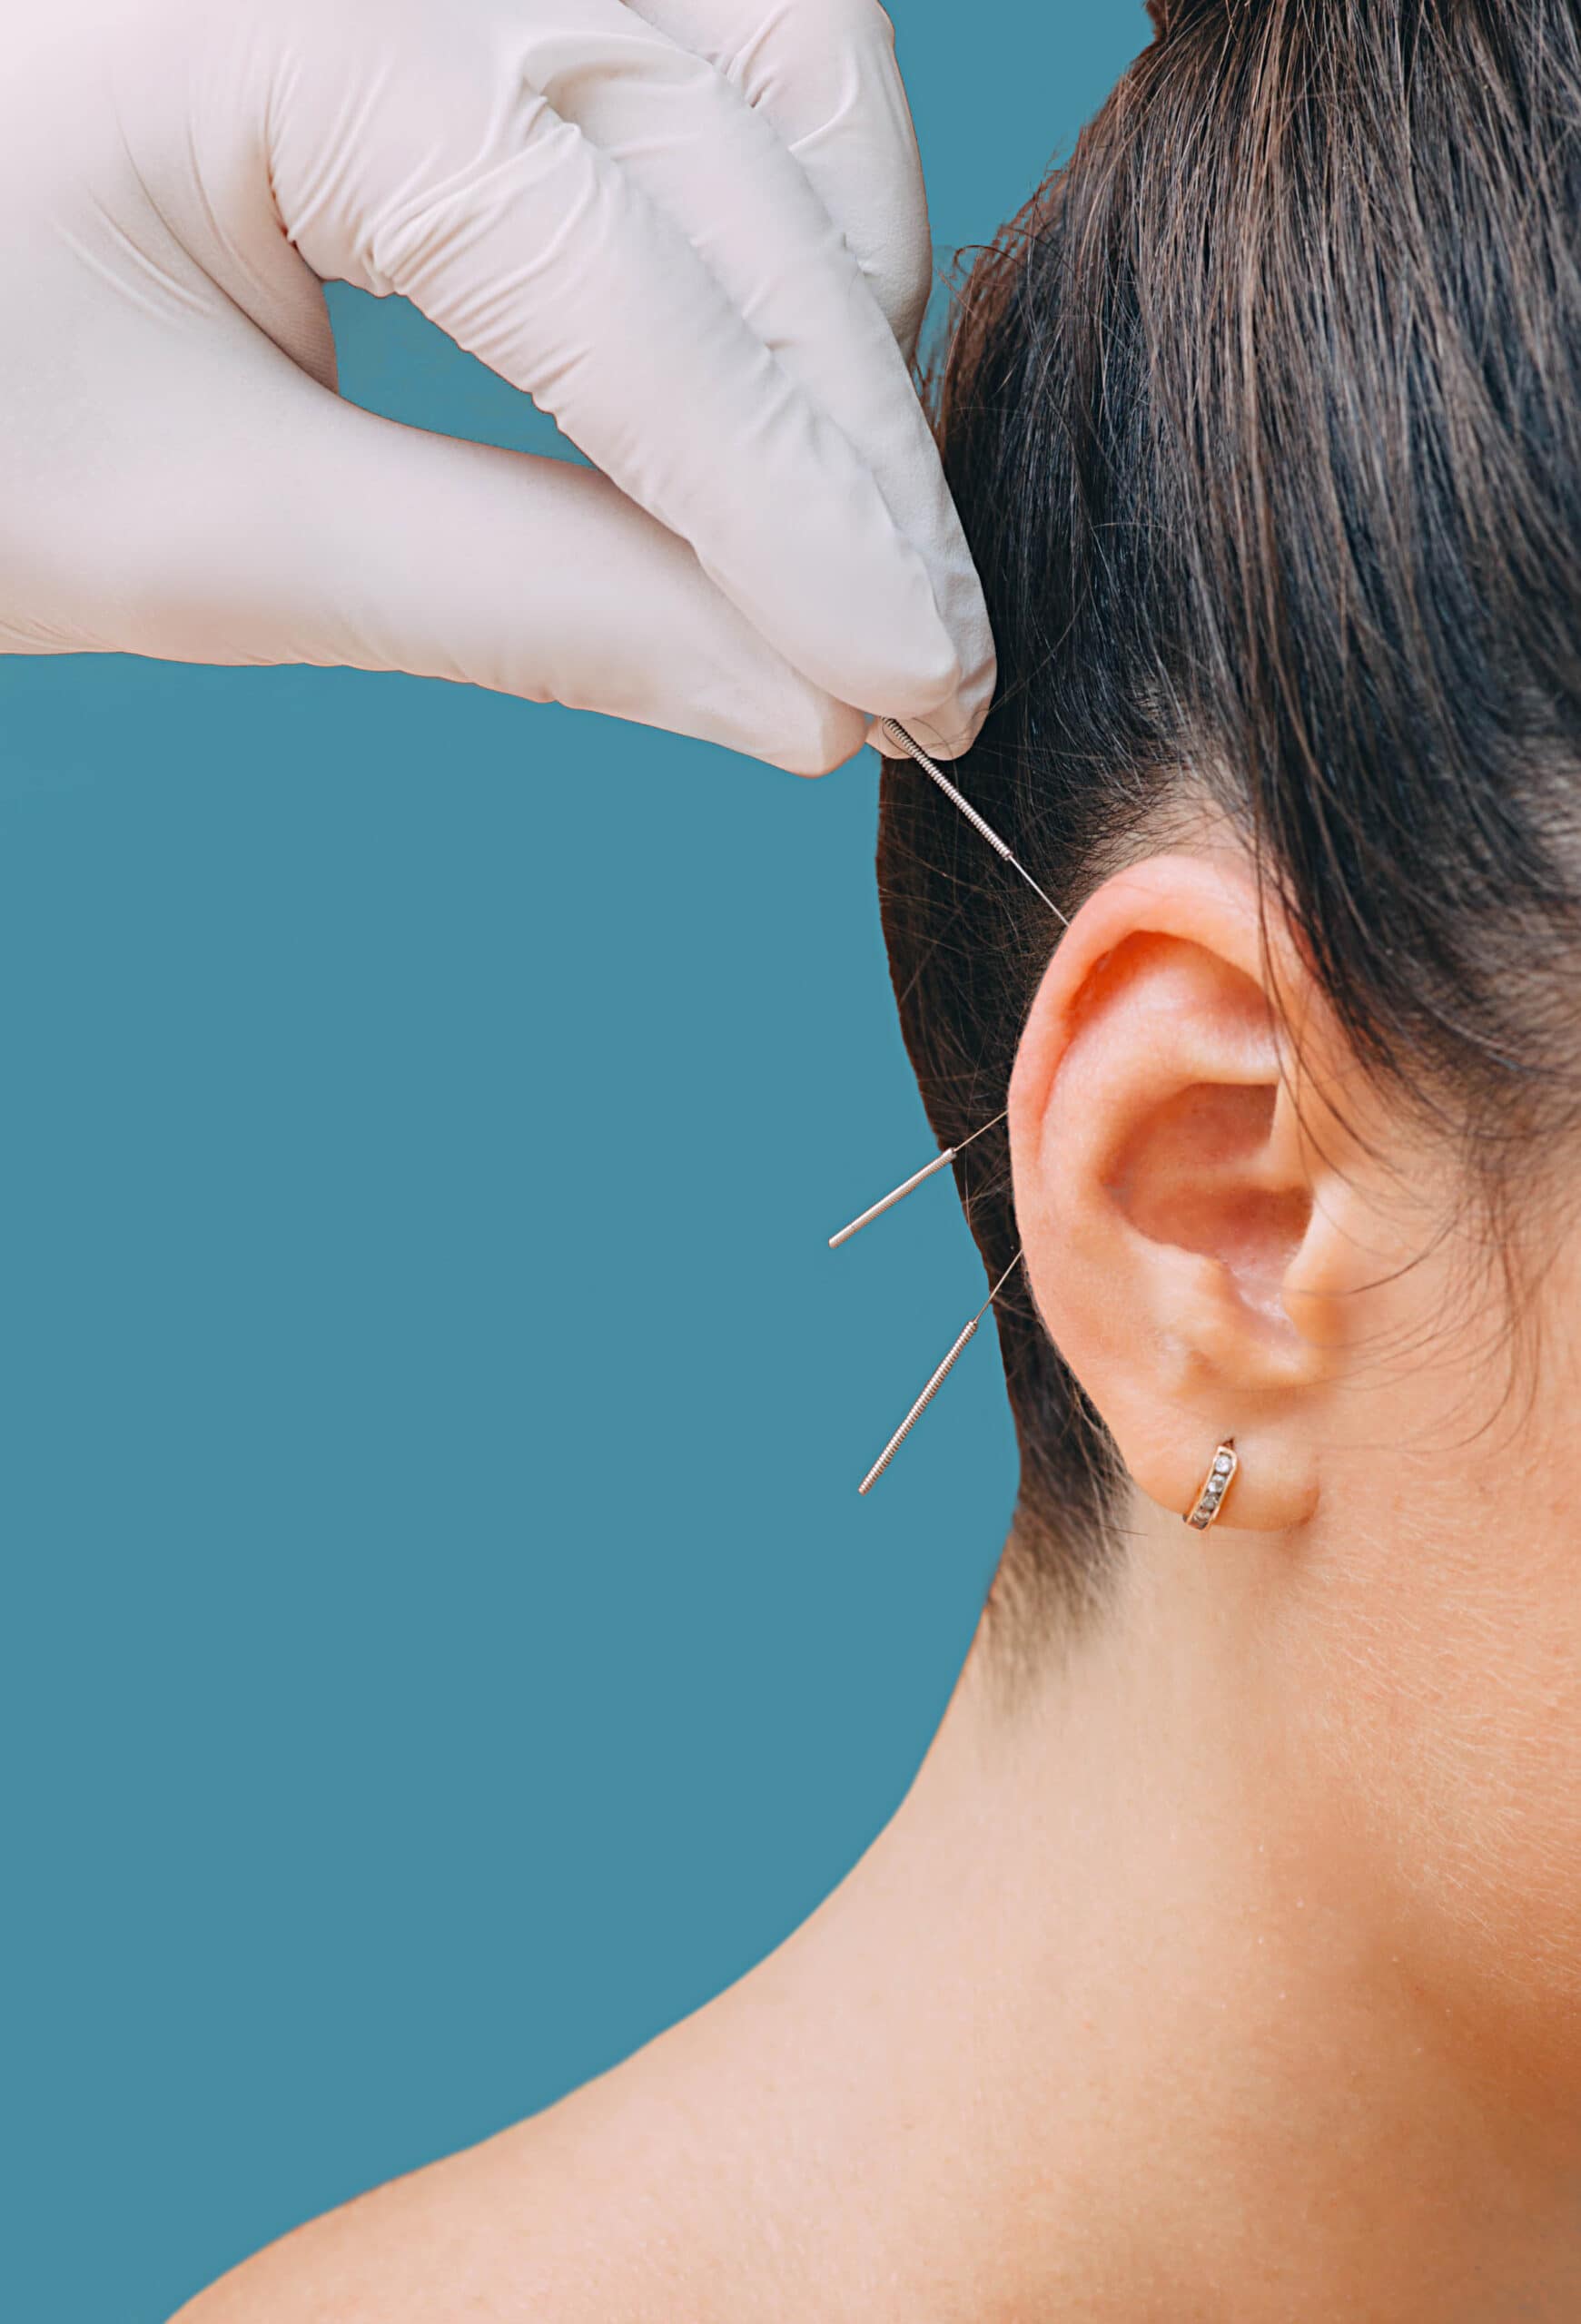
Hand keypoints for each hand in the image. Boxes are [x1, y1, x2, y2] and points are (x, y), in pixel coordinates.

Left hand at [0, 0, 993, 770]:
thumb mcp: (206, 532)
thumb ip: (524, 608)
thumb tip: (799, 704)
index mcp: (309, 25)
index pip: (647, 299)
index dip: (812, 523)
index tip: (916, 694)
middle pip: (750, 160)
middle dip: (856, 443)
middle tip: (921, 666)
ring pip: (774, 62)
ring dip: (839, 307)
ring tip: (847, 537)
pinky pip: (705, 42)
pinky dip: (774, 210)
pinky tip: (774, 384)